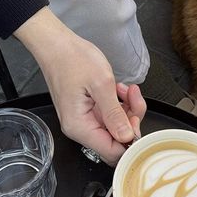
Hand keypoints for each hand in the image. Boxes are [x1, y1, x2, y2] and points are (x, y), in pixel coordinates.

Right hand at [14, 8, 146, 165]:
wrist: (58, 45)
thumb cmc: (74, 59)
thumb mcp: (101, 84)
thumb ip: (114, 113)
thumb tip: (126, 136)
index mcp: (79, 126)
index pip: (111, 152)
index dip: (130, 140)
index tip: (137, 120)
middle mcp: (80, 127)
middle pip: (115, 140)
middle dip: (131, 121)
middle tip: (134, 99)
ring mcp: (84, 119)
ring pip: (116, 126)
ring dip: (127, 109)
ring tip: (127, 90)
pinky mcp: (89, 110)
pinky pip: (110, 115)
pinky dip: (119, 103)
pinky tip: (119, 90)